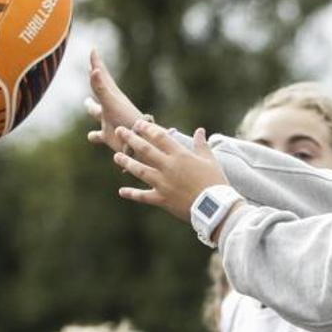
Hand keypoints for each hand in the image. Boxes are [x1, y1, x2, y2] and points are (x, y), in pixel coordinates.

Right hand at [84, 49, 144, 152]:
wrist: (140, 141)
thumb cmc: (126, 121)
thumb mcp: (111, 103)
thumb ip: (101, 88)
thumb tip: (94, 70)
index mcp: (111, 95)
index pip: (101, 75)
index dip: (96, 63)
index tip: (93, 50)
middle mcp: (110, 106)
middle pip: (100, 89)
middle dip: (95, 79)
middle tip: (91, 68)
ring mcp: (109, 120)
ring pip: (96, 111)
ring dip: (91, 107)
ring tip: (87, 102)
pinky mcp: (108, 135)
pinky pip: (98, 134)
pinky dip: (93, 135)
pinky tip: (91, 136)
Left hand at [112, 120, 228, 220]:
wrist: (215, 207)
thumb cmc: (215, 182)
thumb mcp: (210, 161)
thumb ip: (201, 145)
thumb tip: (200, 130)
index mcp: (180, 156)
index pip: (160, 138)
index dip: (147, 129)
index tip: (137, 123)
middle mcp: (169, 167)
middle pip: (145, 150)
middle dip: (131, 139)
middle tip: (119, 131)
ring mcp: (163, 183)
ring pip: (140, 171)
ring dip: (127, 162)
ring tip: (116, 156)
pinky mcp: (161, 199)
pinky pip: (143, 196)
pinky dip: (132, 194)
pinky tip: (121, 191)